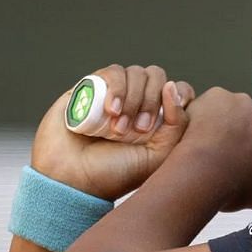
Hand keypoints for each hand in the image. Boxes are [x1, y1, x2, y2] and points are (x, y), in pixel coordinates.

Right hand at [30, 64, 195, 200]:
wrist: (71, 179)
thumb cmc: (115, 174)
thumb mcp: (157, 157)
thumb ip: (177, 125)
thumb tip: (173, 87)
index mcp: (158, 119)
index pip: (179, 90)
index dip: (180, 94)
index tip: (168, 118)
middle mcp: (137, 103)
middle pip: (157, 76)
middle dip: (151, 101)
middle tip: (139, 130)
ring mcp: (115, 94)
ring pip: (137, 73)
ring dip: (133, 99)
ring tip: (118, 129)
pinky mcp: (92, 87)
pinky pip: (114, 72)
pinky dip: (117, 89)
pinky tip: (110, 111)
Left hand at [176, 87, 251, 213]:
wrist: (204, 175)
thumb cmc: (232, 186)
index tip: (240, 157)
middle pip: (250, 119)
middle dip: (239, 131)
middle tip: (223, 152)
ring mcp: (241, 102)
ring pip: (230, 109)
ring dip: (222, 121)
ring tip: (208, 143)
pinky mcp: (218, 95)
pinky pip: (210, 102)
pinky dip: (203, 113)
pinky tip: (197, 131)